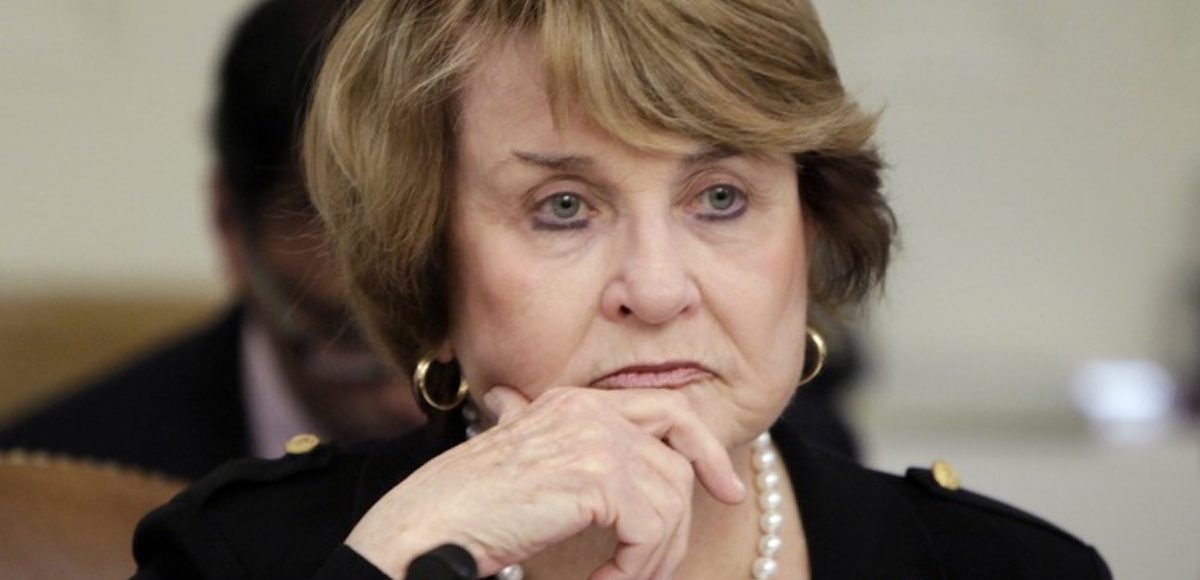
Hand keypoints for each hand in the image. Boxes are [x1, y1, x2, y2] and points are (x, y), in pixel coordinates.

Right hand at [344, 386, 745, 579]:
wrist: (424, 528)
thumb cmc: (464, 508)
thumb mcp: (522, 466)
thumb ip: (563, 452)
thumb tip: (599, 471)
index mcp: (570, 402)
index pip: (664, 408)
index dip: (703, 447)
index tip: (726, 486)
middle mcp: (585, 409)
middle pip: (678, 449)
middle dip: (700, 494)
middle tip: (702, 533)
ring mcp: (593, 438)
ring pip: (670, 500)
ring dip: (655, 556)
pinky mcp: (595, 476)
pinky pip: (651, 530)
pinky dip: (637, 569)